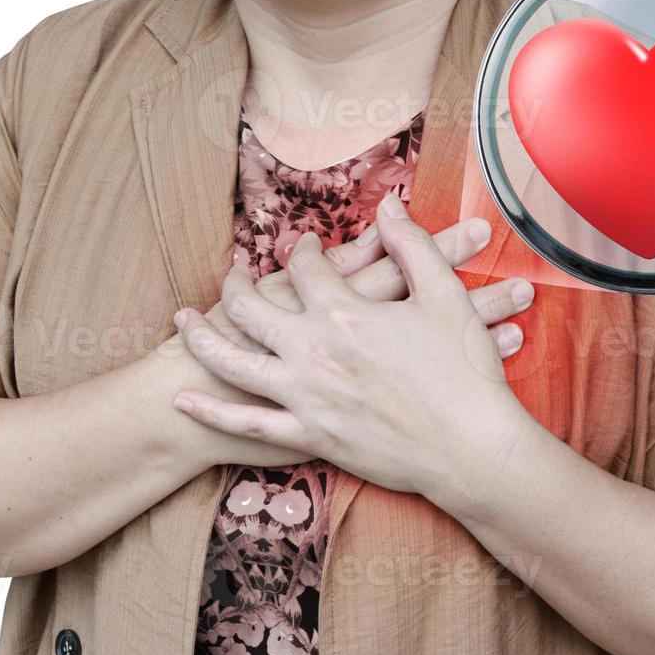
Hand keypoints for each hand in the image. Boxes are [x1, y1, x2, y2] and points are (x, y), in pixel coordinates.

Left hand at [171, 195, 536, 499]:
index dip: (304, 250)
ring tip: (182, 322)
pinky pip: (247, 423)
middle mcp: (313, 350)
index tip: (305, 245)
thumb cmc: (465, 372)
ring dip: (202, 337)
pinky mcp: (308, 435)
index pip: (307, 267)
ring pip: (233, 362)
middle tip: (233, 276)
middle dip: (236, 285)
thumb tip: (388, 206)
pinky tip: (184, 397)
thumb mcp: (446, 296)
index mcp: (345, 312)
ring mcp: (305, 395)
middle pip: (252, 307)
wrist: (471, 449)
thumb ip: (412, 245)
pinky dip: (211, 410)